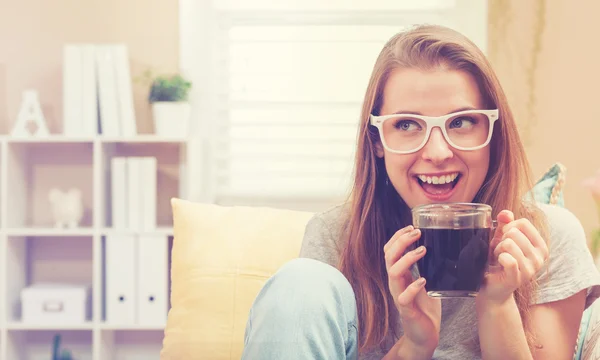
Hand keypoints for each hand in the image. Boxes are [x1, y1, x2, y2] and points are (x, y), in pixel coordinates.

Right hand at [384, 226, 440, 351]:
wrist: (424, 334)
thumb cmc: (425, 307)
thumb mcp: (426, 280)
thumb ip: (427, 266)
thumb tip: (442, 246)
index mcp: (400, 274)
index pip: (390, 250)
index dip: (397, 237)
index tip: (411, 226)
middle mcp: (396, 282)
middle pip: (389, 257)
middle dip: (401, 241)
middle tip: (416, 233)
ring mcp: (399, 295)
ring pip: (393, 273)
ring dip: (407, 259)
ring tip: (422, 250)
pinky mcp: (406, 311)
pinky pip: (403, 297)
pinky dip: (412, 287)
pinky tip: (423, 281)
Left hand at [479, 210, 548, 304]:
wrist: (493, 286)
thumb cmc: (499, 260)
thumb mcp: (502, 239)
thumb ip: (504, 224)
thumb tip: (506, 213)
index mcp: (540, 246)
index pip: (523, 223)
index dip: (508, 227)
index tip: (504, 238)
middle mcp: (539, 258)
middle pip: (514, 232)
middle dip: (501, 240)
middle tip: (500, 252)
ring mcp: (530, 269)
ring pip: (509, 244)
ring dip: (498, 250)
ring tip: (499, 258)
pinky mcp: (518, 278)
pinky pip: (508, 258)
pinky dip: (499, 258)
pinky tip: (499, 264)